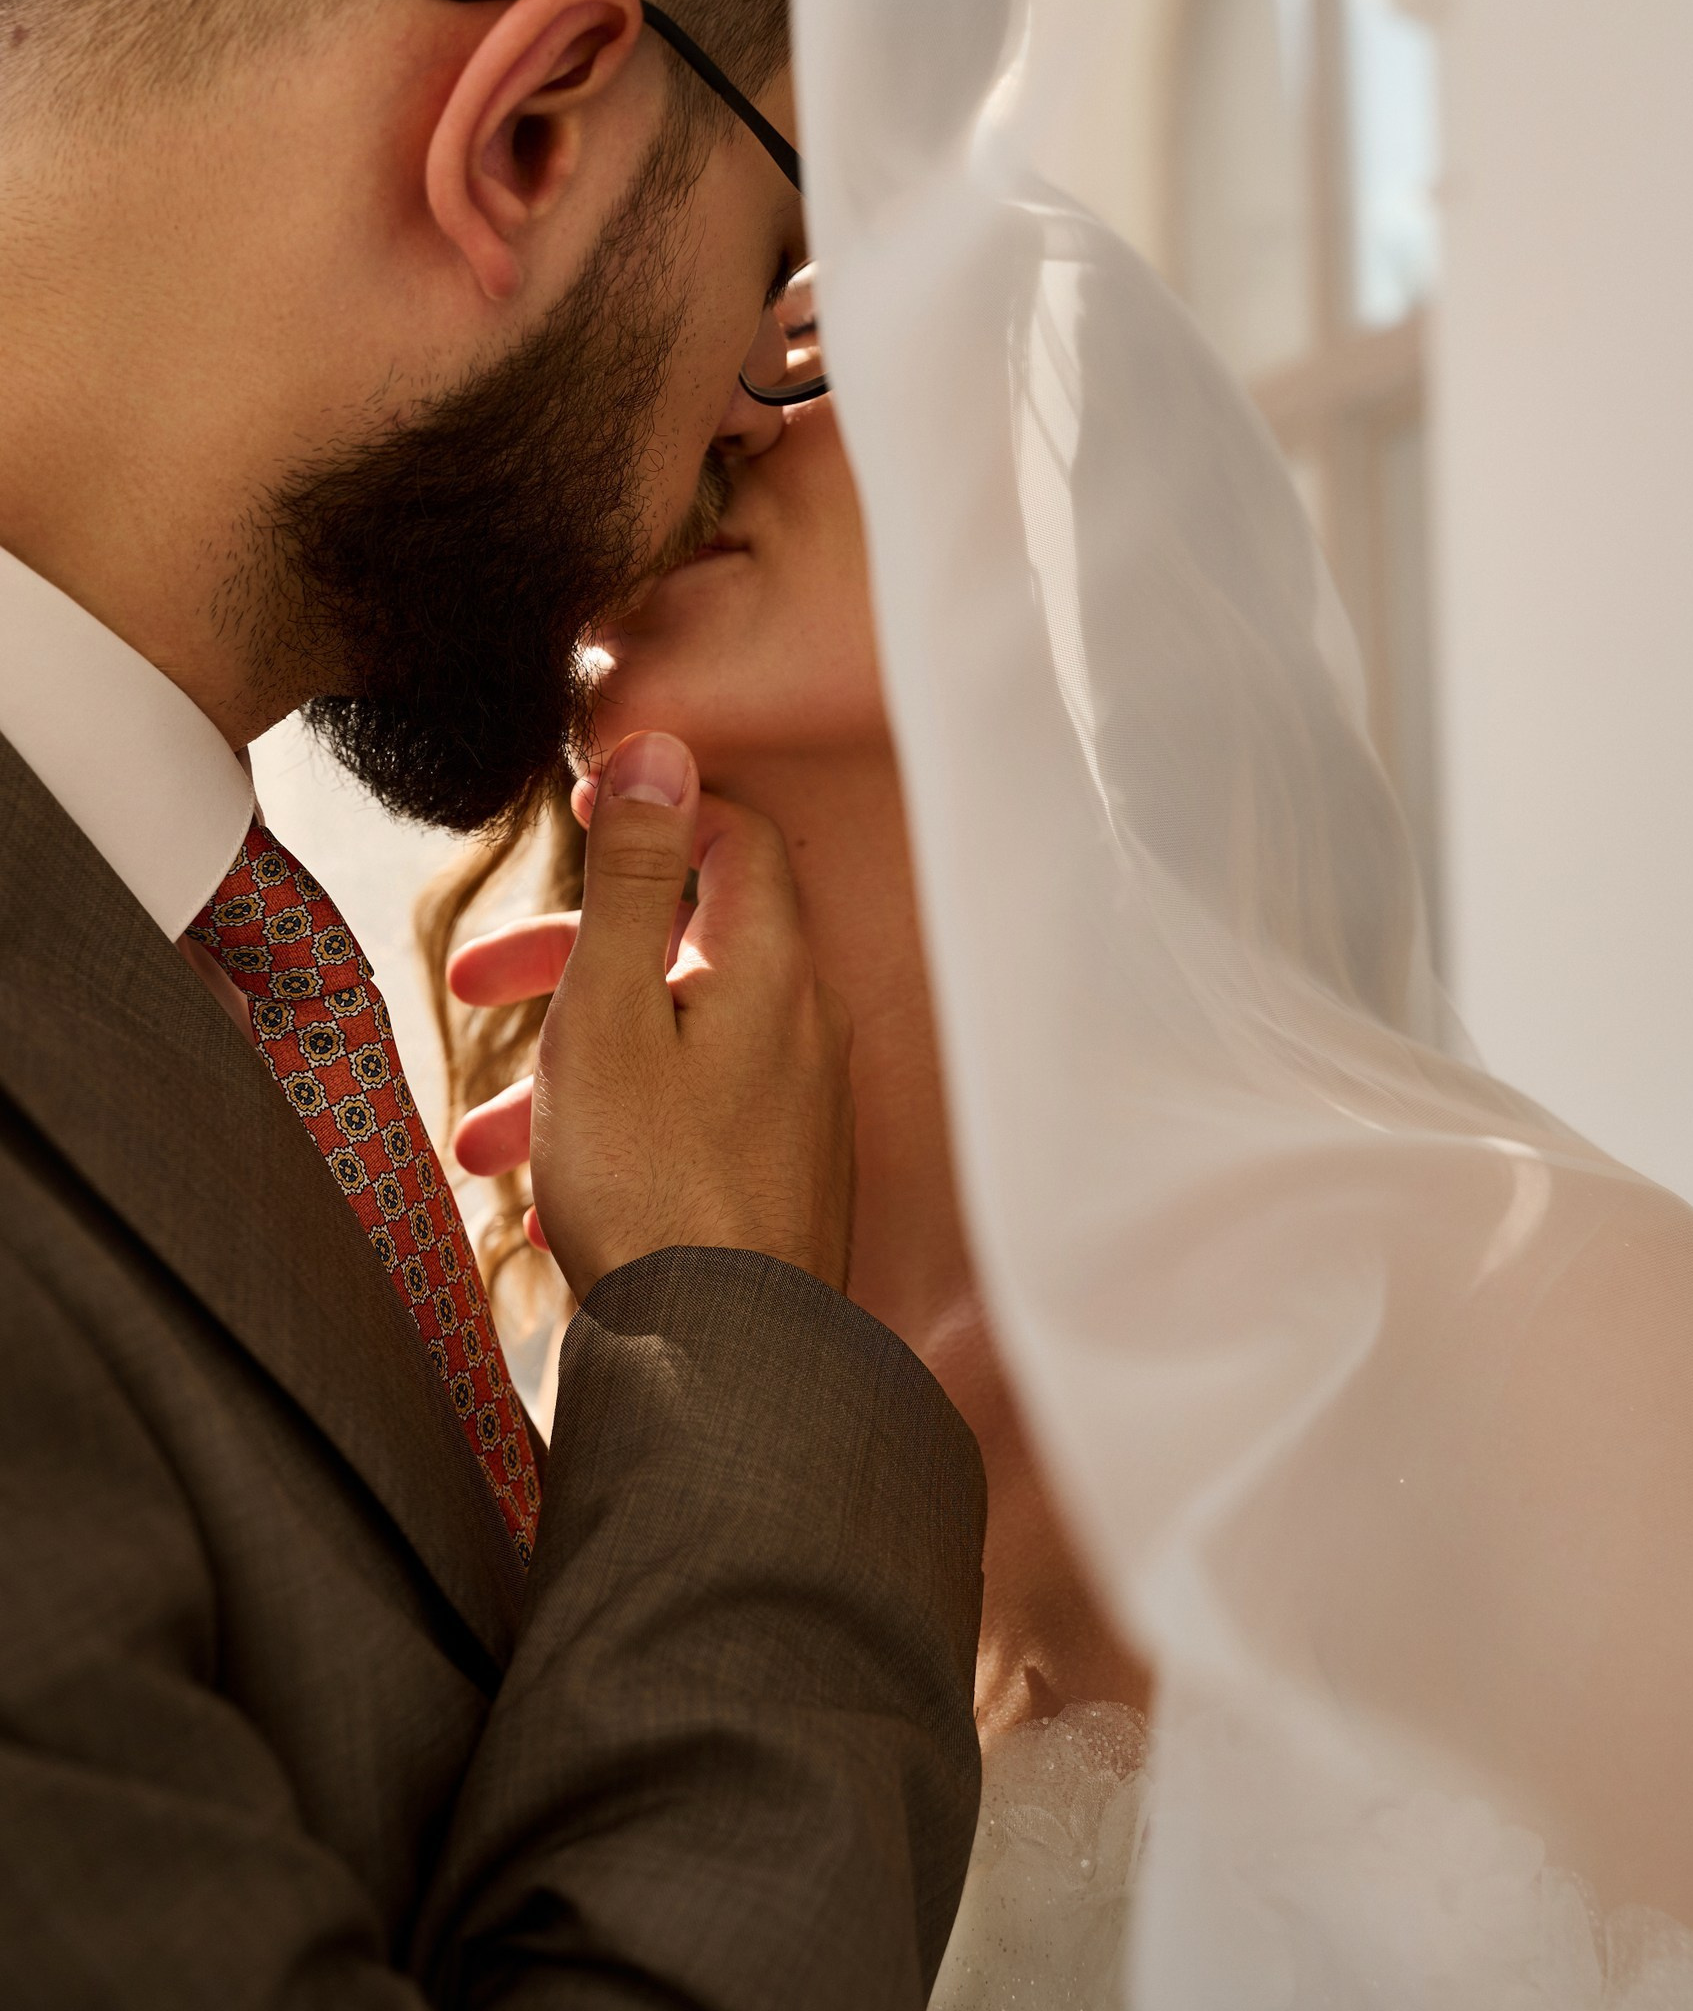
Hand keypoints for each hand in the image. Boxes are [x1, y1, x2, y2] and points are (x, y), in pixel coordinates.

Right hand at [449, 731, 854, 1298]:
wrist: (726, 1369)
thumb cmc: (656, 1188)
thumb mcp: (609, 1009)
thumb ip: (629, 878)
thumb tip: (659, 749)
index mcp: (767, 969)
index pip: (729, 837)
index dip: (651, 809)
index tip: (575, 815)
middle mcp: (798, 1029)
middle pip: (677, 947)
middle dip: (563, 959)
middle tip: (468, 984)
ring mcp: (793, 1110)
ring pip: (666, 1047)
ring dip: (565, 1066)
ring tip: (478, 1135)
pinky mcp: (776, 1181)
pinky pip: (684, 1122)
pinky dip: (608, 1130)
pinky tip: (539, 1200)